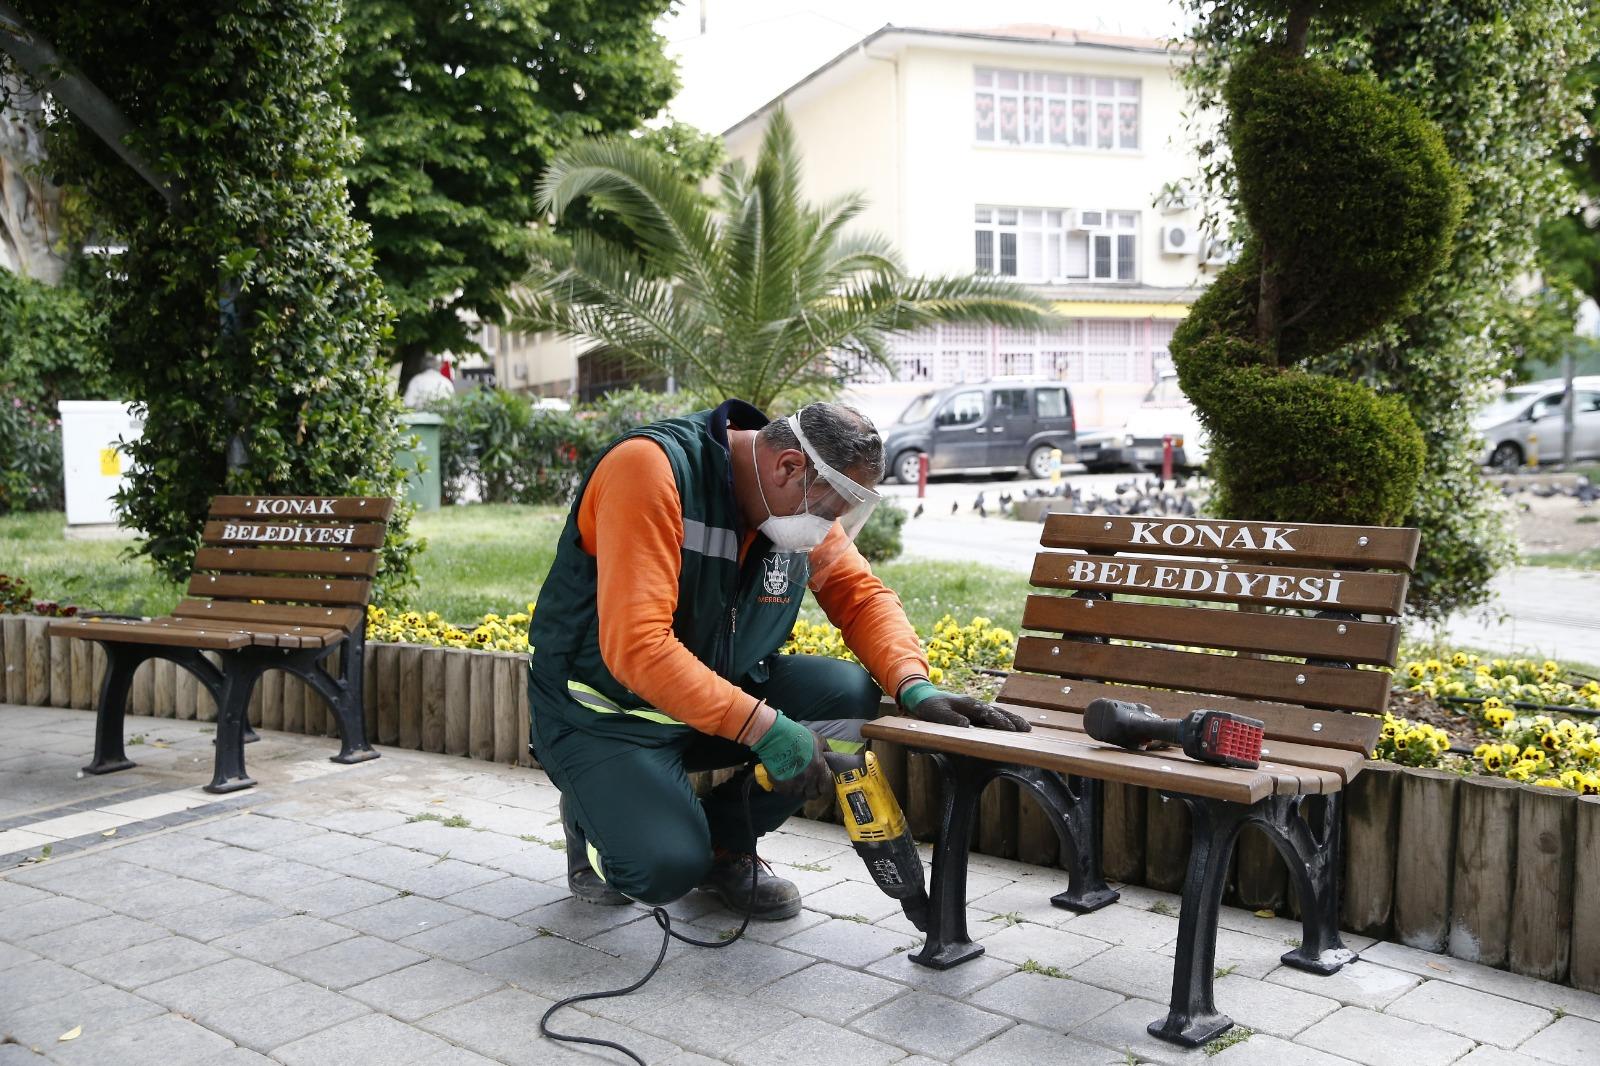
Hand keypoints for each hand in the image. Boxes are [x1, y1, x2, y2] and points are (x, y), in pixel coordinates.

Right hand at [751, 713, 833, 799]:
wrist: (778, 737)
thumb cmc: (800, 736)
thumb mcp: (819, 740)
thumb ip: (826, 750)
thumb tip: (831, 756)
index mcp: (819, 769)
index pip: (823, 789)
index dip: (820, 789)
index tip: (817, 786)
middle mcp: (808, 779)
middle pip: (810, 795)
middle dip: (808, 791)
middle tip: (804, 785)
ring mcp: (794, 783)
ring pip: (796, 794)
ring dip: (795, 789)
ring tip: (792, 781)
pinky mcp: (780, 784)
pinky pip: (783, 791)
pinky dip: (782, 787)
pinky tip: (782, 780)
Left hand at [899, 680, 1031, 731]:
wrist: (923, 697)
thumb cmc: (930, 706)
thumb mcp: (936, 713)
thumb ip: (950, 719)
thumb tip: (966, 726)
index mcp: (968, 704)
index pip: (987, 713)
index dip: (999, 721)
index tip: (1010, 729)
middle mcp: (975, 704)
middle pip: (998, 711)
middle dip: (1013, 719)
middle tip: (1027, 729)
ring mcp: (976, 707)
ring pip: (998, 712)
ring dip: (1012, 719)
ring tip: (1027, 728)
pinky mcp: (975, 712)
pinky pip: (994, 715)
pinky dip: (1005, 719)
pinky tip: (1013, 726)